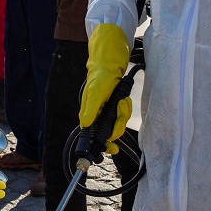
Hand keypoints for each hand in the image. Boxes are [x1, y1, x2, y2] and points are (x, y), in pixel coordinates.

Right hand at [79, 23, 131, 155]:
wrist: (111, 61)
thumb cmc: (101, 74)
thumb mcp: (96, 91)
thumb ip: (91, 109)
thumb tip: (85, 125)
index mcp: (89, 113)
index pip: (94, 134)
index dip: (102, 144)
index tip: (112, 149)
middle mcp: (97, 114)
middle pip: (110, 131)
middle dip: (118, 123)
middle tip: (120, 109)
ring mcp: (107, 110)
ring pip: (118, 122)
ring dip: (123, 112)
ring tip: (122, 99)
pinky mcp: (115, 105)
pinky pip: (123, 113)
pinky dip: (125, 106)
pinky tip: (123, 98)